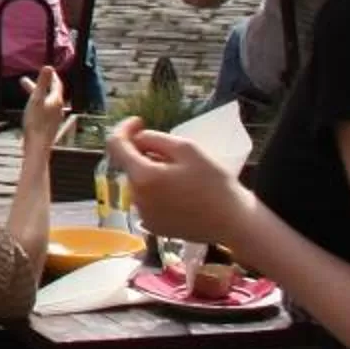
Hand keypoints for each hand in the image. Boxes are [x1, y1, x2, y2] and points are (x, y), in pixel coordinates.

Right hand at [21, 66, 68, 145]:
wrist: (38, 144)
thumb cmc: (36, 121)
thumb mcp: (36, 99)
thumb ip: (42, 83)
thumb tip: (49, 66)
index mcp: (56, 100)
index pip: (57, 84)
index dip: (52, 76)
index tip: (47, 70)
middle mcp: (58, 108)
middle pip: (50, 93)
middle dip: (39, 86)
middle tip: (25, 81)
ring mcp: (55, 117)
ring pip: (47, 102)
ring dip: (38, 95)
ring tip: (26, 94)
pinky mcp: (50, 125)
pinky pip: (46, 110)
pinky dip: (39, 104)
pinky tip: (32, 109)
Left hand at [106, 117, 251, 243]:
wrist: (234, 223)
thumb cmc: (214, 184)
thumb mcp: (187, 150)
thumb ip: (155, 139)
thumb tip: (136, 138)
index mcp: (143, 177)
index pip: (116, 145)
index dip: (124, 129)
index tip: (139, 122)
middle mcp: (136, 197)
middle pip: (131, 165)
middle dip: (145, 154)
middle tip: (175, 155)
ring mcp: (143, 215)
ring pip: (139, 182)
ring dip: (152, 173)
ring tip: (183, 176)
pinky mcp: (153, 226)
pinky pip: (147, 200)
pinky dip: (157, 191)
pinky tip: (181, 193)